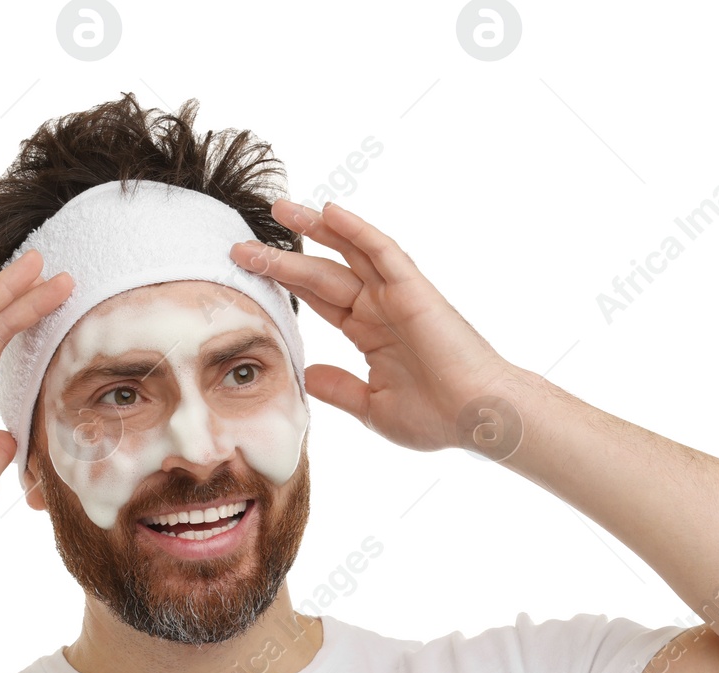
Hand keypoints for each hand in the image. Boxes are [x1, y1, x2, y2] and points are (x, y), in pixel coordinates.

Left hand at [230, 199, 528, 456]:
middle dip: (282, 259)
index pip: (319, 301)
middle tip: (241, 246)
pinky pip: (382, 252)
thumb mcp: (373, 407)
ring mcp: (396, 296)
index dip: (285, 285)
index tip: (249, 275)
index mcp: (369, 334)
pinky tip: (330, 212)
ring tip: (280, 209)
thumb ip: (340, 388)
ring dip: (316, 229)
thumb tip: (307, 375)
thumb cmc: (436, 417)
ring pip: (349, 252)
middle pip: (322, 274)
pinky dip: (357, 230)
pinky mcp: (414, 290)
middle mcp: (380, 308)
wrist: (477, 416)